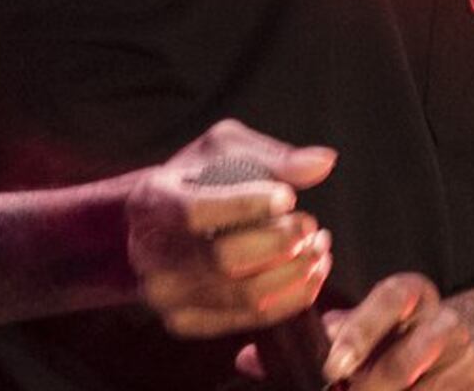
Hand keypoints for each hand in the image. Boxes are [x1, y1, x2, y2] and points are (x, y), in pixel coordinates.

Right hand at [126, 119, 336, 339]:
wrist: (150, 228)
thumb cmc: (193, 181)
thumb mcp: (222, 151)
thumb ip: (271, 157)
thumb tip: (323, 163)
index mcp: (153, 203)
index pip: (197, 211)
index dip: (247, 206)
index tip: (287, 197)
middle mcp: (152, 256)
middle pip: (225, 260)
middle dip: (279, 243)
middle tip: (309, 225)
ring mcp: (167, 296)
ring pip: (245, 296)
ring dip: (294, 273)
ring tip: (317, 248)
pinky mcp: (187, 322)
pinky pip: (251, 319)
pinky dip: (291, 299)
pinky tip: (309, 275)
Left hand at [306, 272, 473, 389]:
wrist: (464, 349)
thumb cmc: (402, 333)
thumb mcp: (377, 318)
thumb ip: (349, 326)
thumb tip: (324, 336)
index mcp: (415, 293)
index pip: (390, 300)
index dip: (360, 333)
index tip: (335, 367)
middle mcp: (447, 321)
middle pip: (404, 363)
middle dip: (371, 386)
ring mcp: (469, 359)